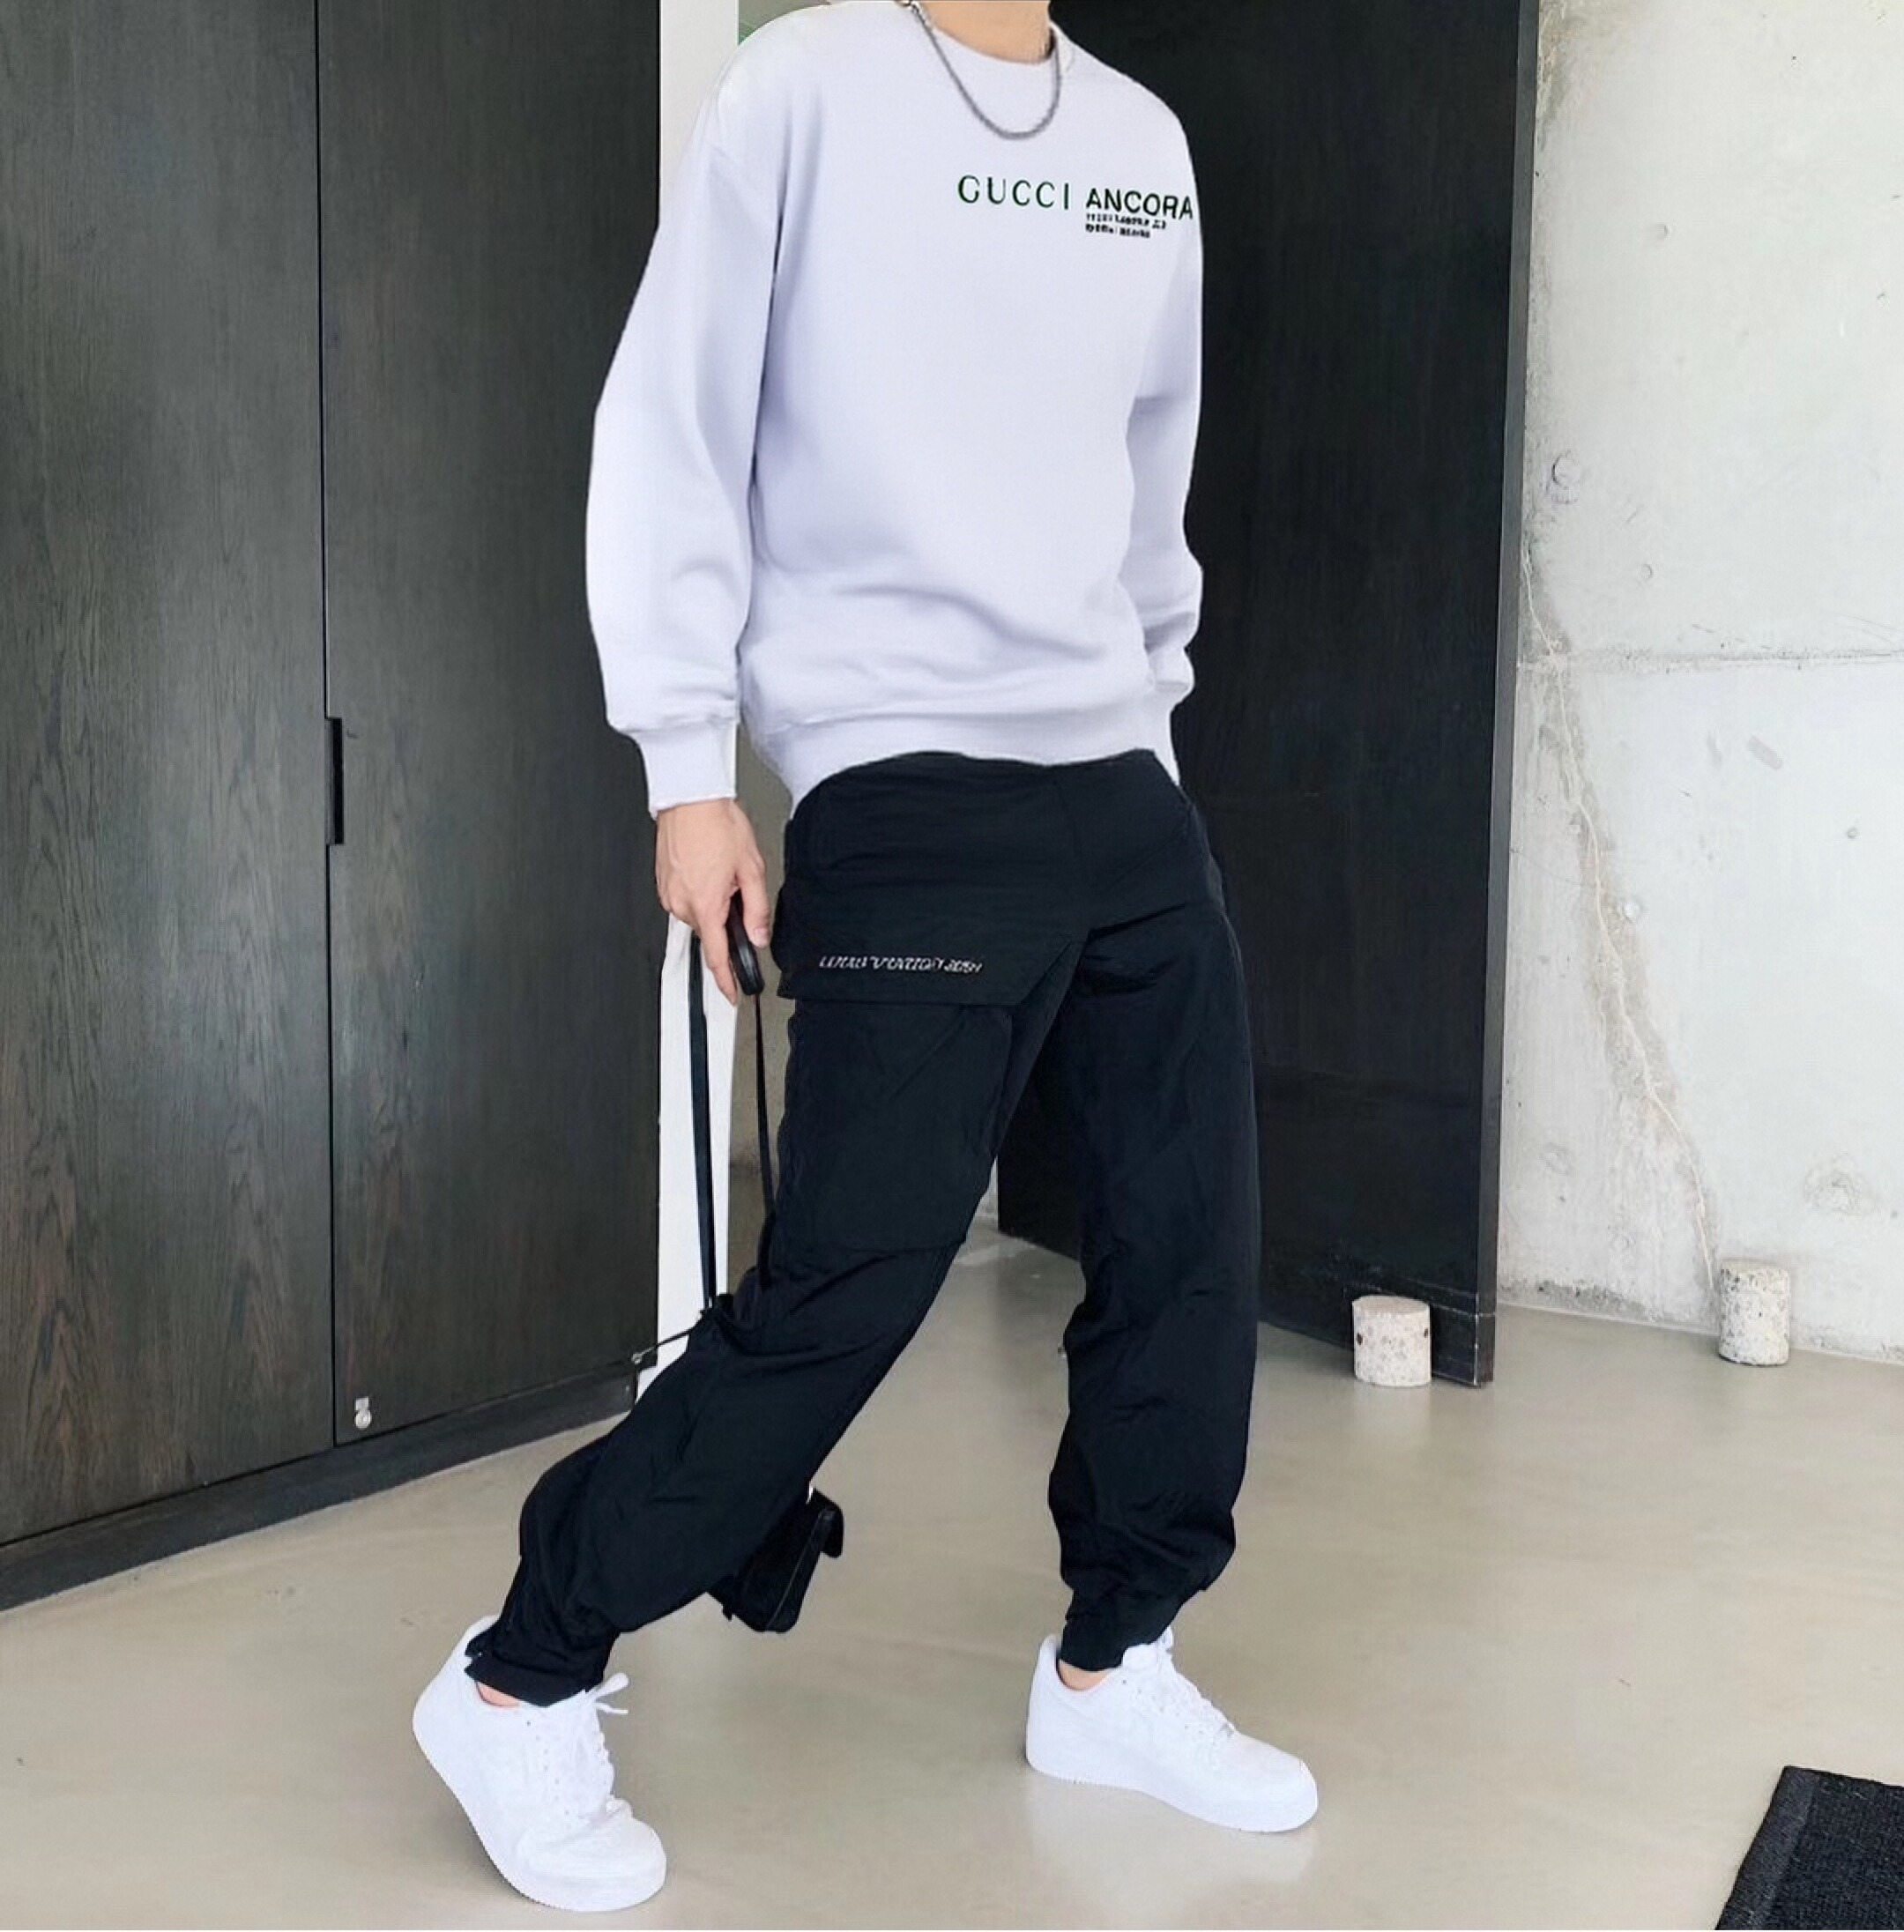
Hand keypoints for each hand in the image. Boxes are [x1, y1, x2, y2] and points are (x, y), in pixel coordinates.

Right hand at [653, 798, 771, 1005]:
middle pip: (711, 930)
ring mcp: (668, 893)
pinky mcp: (663, 883)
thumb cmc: (716, 824)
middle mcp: (681, 903)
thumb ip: (758, 909)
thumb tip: (759, 935)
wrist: (690, 797)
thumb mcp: (752, 869)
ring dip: (713, 902)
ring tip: (721, 869)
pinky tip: (707, 867)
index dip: (726, 980)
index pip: (716, 956)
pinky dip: (700, 891)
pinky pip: (686, 899)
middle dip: (727, 918)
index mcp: (705, 904)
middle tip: (738, 887)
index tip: (732, 994)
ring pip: (699, 914)